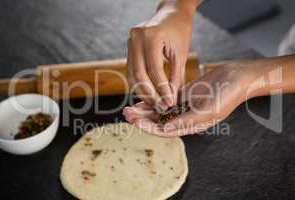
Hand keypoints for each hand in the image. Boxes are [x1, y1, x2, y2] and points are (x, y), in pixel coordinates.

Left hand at [124, 61, 255, 136]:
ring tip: (129, 107)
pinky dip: (154, 100)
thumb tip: (164, 130)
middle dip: (142, 119)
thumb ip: (186, 121)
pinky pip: (165, 100)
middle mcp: (185, 118)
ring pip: (160, 111)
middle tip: (125, 113)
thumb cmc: (228, 95)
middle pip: (159, 122)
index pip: (164, 130)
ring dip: (145, 110)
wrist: (237, 77)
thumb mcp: (208, 110)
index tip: (133, 121)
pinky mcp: (184, 95)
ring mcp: (184, 107)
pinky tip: (142, 97)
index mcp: (191, 125)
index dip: (148, 126)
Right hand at [127, 1, 194, 110]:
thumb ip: (175, 76)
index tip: (169, 102)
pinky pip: (131, 69)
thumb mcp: (181, 53)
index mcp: (151, 37)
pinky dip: (138, 82)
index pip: (154, 70)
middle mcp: (136, 39)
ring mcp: (130, 42)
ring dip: (142, 91)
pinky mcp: (129, 47)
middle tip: (160, 106)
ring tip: (154, 102)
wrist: (171, 13)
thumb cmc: (180, 31)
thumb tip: (170, 98)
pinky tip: (147, 91)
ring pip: (132, 74)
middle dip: (150, 94)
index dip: (162, 89)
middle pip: (139, 74)